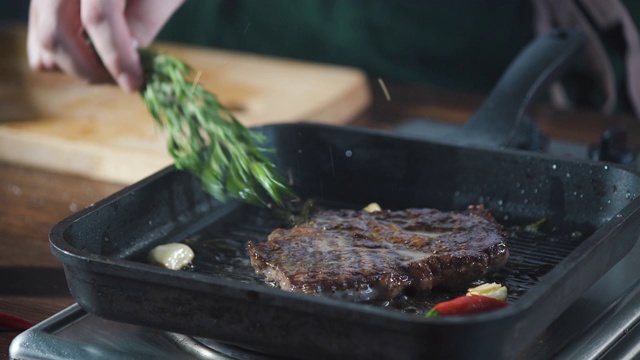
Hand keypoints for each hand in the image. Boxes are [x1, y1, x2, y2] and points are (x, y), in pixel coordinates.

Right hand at [27, 0, 183, 91]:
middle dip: (92, 69)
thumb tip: (127, 59)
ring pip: (44, 43)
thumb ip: (146, 20)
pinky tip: (95, 58)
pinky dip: (65, 61)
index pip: (97, 16)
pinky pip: (40, 45)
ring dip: (79, 68)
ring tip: (113, 70)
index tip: (134, 83)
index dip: (117, 57)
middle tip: (124, 81)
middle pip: (57, 33)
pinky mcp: (40, 7)